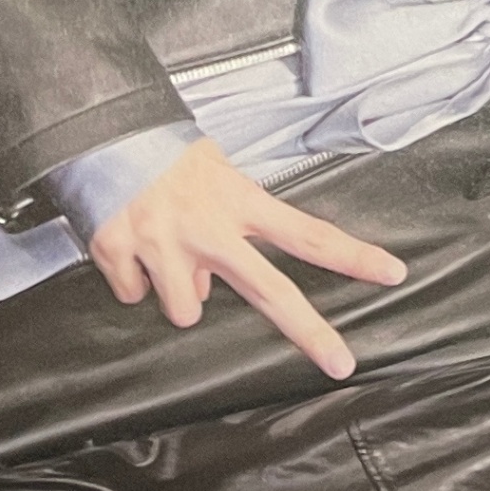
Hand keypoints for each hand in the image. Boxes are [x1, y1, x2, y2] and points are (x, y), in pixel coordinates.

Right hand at [89, 139, 405, 383]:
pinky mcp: (121, 252)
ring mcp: (166, 244)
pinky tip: (126, 245)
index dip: (351, 255)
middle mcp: (208, 228)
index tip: (392, 272)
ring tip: (159, 252)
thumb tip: (210, 287)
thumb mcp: (211, 170)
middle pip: (270, 290)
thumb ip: (224, 226)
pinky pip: (133, 294)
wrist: (97, 128)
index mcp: (237, 201)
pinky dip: (130, 278)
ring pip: (185, 311)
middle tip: (340, 362)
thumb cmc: (161, 152)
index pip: (306, 232)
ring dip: (173, 291)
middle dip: (309, 330)